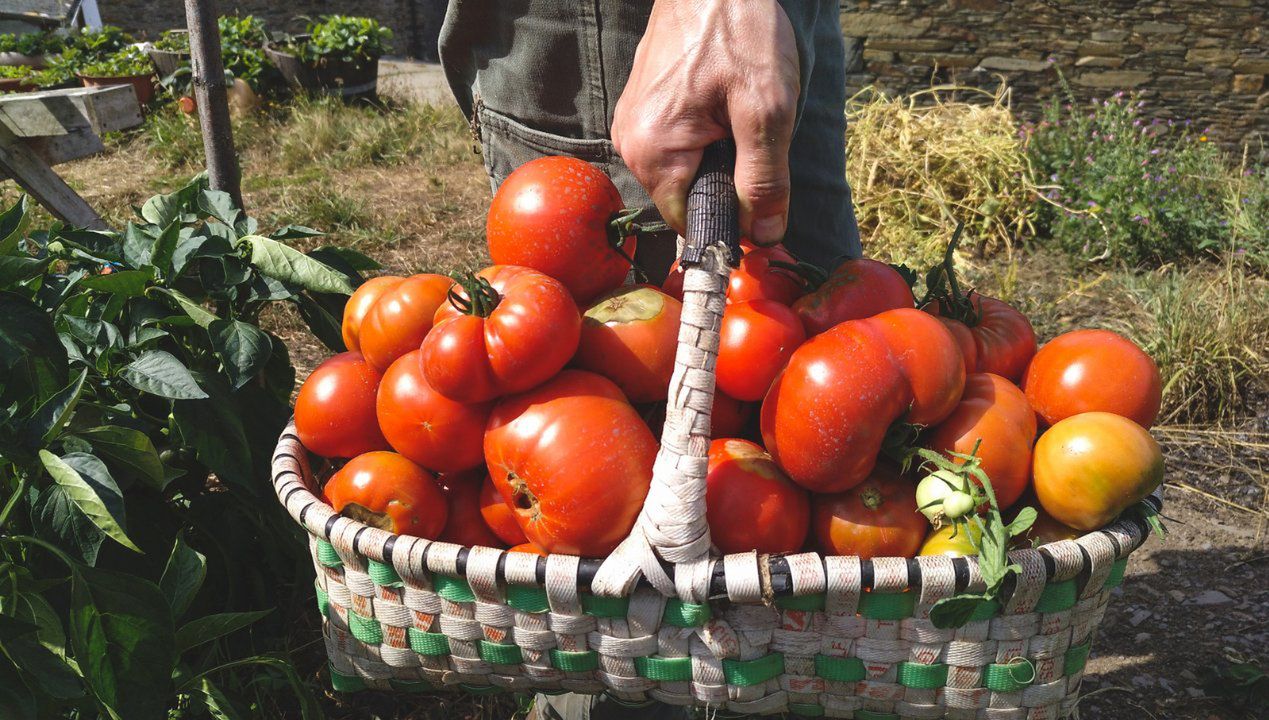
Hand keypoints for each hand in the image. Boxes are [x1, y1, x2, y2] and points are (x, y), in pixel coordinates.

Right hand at [612, 0, 799, 243]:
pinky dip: (707, 135)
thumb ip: (764, 179)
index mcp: (653, 153)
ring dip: (719, 156)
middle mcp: (631, 144)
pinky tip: (723, 101)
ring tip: (738, 110)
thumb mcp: (766, 109)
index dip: (732, 222)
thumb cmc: (738, 30)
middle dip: (727, 182)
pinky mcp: (643, 107)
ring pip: (685, 170)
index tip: (764, 203)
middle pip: (687, 196)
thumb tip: (764, 237)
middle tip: (754, 136)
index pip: (690, 223)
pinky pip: (678, 144)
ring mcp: (633, 123)